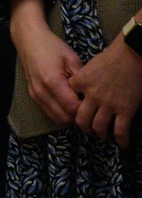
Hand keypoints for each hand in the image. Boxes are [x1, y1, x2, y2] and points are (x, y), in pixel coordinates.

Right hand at [9, 0, 81, 124]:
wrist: (28, 39)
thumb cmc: (51, 46)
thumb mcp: (72, 59)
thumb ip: (82, 80)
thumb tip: (92, 96)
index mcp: (52, 82)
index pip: (74, 108)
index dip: (86, 108)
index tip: (93, 100)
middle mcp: (41, 92)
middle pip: (65, 117)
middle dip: (78, 115)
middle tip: (88, 104)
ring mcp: (35, 95)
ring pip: (56, 118)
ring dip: (69, 115)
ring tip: (78, 104)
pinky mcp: (33, 95)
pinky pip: (49, 112)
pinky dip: (60, 112)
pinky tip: (67, 102)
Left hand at [70, 31, 141, 146]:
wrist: (130, 55)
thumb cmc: (111, 57)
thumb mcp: (89, 65)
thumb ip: (83, 78)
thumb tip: (81, 86)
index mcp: (81, 83)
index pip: (69, 99)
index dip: (72, 106)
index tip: (76, 111)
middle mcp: (92, 96)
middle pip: (81, 118)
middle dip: (83, 127)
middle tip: (87, 129)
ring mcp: (108, 104)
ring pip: (98, 127)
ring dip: (100, 133)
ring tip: (102, 135)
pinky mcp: (125, 110)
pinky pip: (120, 130)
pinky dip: (121, 139)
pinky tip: (122, 144)